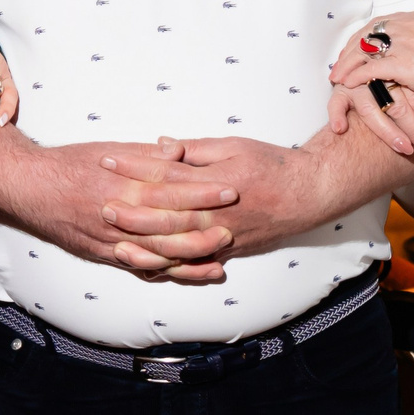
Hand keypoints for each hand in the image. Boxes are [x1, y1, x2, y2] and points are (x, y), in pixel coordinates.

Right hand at [0, 140, 237, 269]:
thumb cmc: (69, 164)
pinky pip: (140, 268)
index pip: (171, 187)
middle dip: (204, 226)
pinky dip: (166, 272)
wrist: (29, 187)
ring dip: (190, 256)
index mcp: (122, 182)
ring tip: (219, 255)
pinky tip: (187, 273)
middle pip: (168, 223)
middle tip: (234, 225)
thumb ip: (146, 154)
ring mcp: (110, 239)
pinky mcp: (104, 254)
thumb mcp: (109, 149)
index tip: (229, 188)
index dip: (202, 190)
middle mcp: (117, 214)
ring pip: (157, 252)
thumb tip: (177, 150)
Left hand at [92, 135, 337, 277]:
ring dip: (145, 246)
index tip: (108, 160)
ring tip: (117, 243)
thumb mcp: (235, 145)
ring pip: (177, 248)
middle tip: (102, 204)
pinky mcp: (229, 252)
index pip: (165, 174)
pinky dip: (171, 269)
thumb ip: (196, 149)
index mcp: (214, 182)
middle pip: (165, 215)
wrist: (310, 194)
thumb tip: (161, 146)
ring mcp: (222, 238)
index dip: (134, 167)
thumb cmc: (274, 164)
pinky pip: (194, 266)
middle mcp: (216, 214)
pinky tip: (149, 269)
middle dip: (131, 211)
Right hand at [325, 76, 413, 160]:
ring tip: (405, 148)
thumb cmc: (395, 78)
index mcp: (401, 69)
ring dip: (389, 132)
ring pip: (372, 109)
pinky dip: (337, 115)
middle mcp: (379, 75)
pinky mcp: (341, 91)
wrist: (368, 58)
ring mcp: (358, 83)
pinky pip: (336, 104)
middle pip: (400, 105)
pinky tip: (341, 128)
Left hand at [330, 2, 413, 111]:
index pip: (381, 22)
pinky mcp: (409, 65)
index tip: (354, 49)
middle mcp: (412, 25)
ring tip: (337, 77)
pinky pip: (372, 69)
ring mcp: (409, 44)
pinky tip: (348, 84)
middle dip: (350, 49)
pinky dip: (356, 76)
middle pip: (368, 33)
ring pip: (366, 50)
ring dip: (347, 63)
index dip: (363, 37)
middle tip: (339, 64)